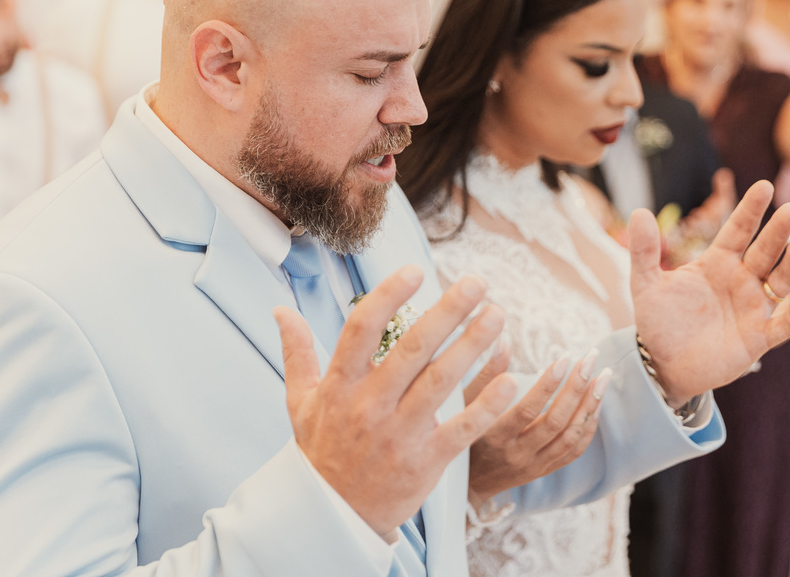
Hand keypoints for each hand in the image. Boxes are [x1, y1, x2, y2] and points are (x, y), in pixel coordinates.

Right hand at [275, 266, 516, 536]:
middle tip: (477, 282)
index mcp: (340, 386)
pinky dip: (486, 406)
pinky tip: (508, 378)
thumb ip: (297, 353)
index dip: (389, 297)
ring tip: (497, 315)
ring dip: (472, 346)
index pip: (362, 330)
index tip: (415, 270)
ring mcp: (399, 435)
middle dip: (448, 312)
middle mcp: (369, 406)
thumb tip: (281, 310)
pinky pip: (461, 429)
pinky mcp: (425, 462)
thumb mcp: (300, 402)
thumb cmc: (320, 451)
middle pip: (412, 349)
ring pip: (441, 382)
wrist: (332, 518)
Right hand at [463, 346, 609, 506]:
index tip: (564, 357)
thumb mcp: (464, 405)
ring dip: (590, 405)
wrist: (465, 484)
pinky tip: (596, 402)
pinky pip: (574, 451)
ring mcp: (534, 466)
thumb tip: (503, 339)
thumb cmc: (460, 434)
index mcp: (494, 438)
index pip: (527, 411)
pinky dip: (588, 426)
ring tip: (602, 375)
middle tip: (591, 357)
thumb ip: (486, 374)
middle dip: (577, 387)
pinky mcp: (544, 470)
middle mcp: (517, 455)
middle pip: (556, 422)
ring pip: (571, 437)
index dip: (548, 385)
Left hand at [630, 180, 789, 405]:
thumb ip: (643, 251)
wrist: (662, 364)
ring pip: (780, 282)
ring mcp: (752, 308)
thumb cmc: (658, 322)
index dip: (751, 210)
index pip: (738, 230)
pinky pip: (781, 325)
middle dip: (778, 231)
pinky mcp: (758, 338)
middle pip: (765, 251)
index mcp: (717, 262)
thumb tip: (638, 212)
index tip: (765, 186)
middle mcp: (741, 281)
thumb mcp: (646, 285)